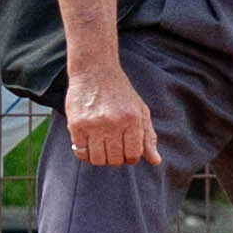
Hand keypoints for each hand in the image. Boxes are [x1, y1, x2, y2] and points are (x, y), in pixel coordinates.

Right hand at [64, 55, 160, 171]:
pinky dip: (85, 153)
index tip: (126, 150)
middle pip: (115, 159)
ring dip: (101, 158)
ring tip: (101, 146)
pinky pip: (81, 152)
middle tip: (113, 147)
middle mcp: (113, 123)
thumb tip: (156, 162)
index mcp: (132, 119)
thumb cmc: (120, 92)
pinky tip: (89, 144)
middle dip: (116, 158)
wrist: (94, 70)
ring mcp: (93, 124)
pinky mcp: (76, 124)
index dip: (131, 157)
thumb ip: (148, 136)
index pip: (133, 155)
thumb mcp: (140, 110)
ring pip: (98, 159)